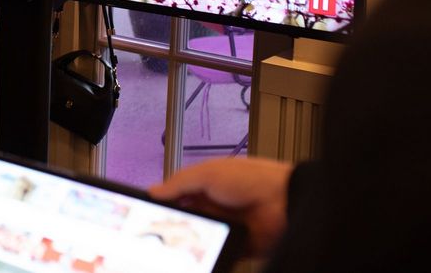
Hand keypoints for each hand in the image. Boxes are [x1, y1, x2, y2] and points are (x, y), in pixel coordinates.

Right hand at [149, 157, 292, 256]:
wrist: (285, 201)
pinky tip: (200, 256)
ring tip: (177, 247)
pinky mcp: (235, 246)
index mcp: (204, 186)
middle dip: (172, 227)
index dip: (161, 204)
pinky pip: (217, 254)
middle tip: (158, 234)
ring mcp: (224, 227)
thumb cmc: (253, 179)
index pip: (175, 197)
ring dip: (189, 244)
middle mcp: (213, 206)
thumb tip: (154, 191)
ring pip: (198, 239)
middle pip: (184, 220)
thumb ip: (179, 182)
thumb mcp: (208, 173)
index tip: (145, 212)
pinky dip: (209, 257)